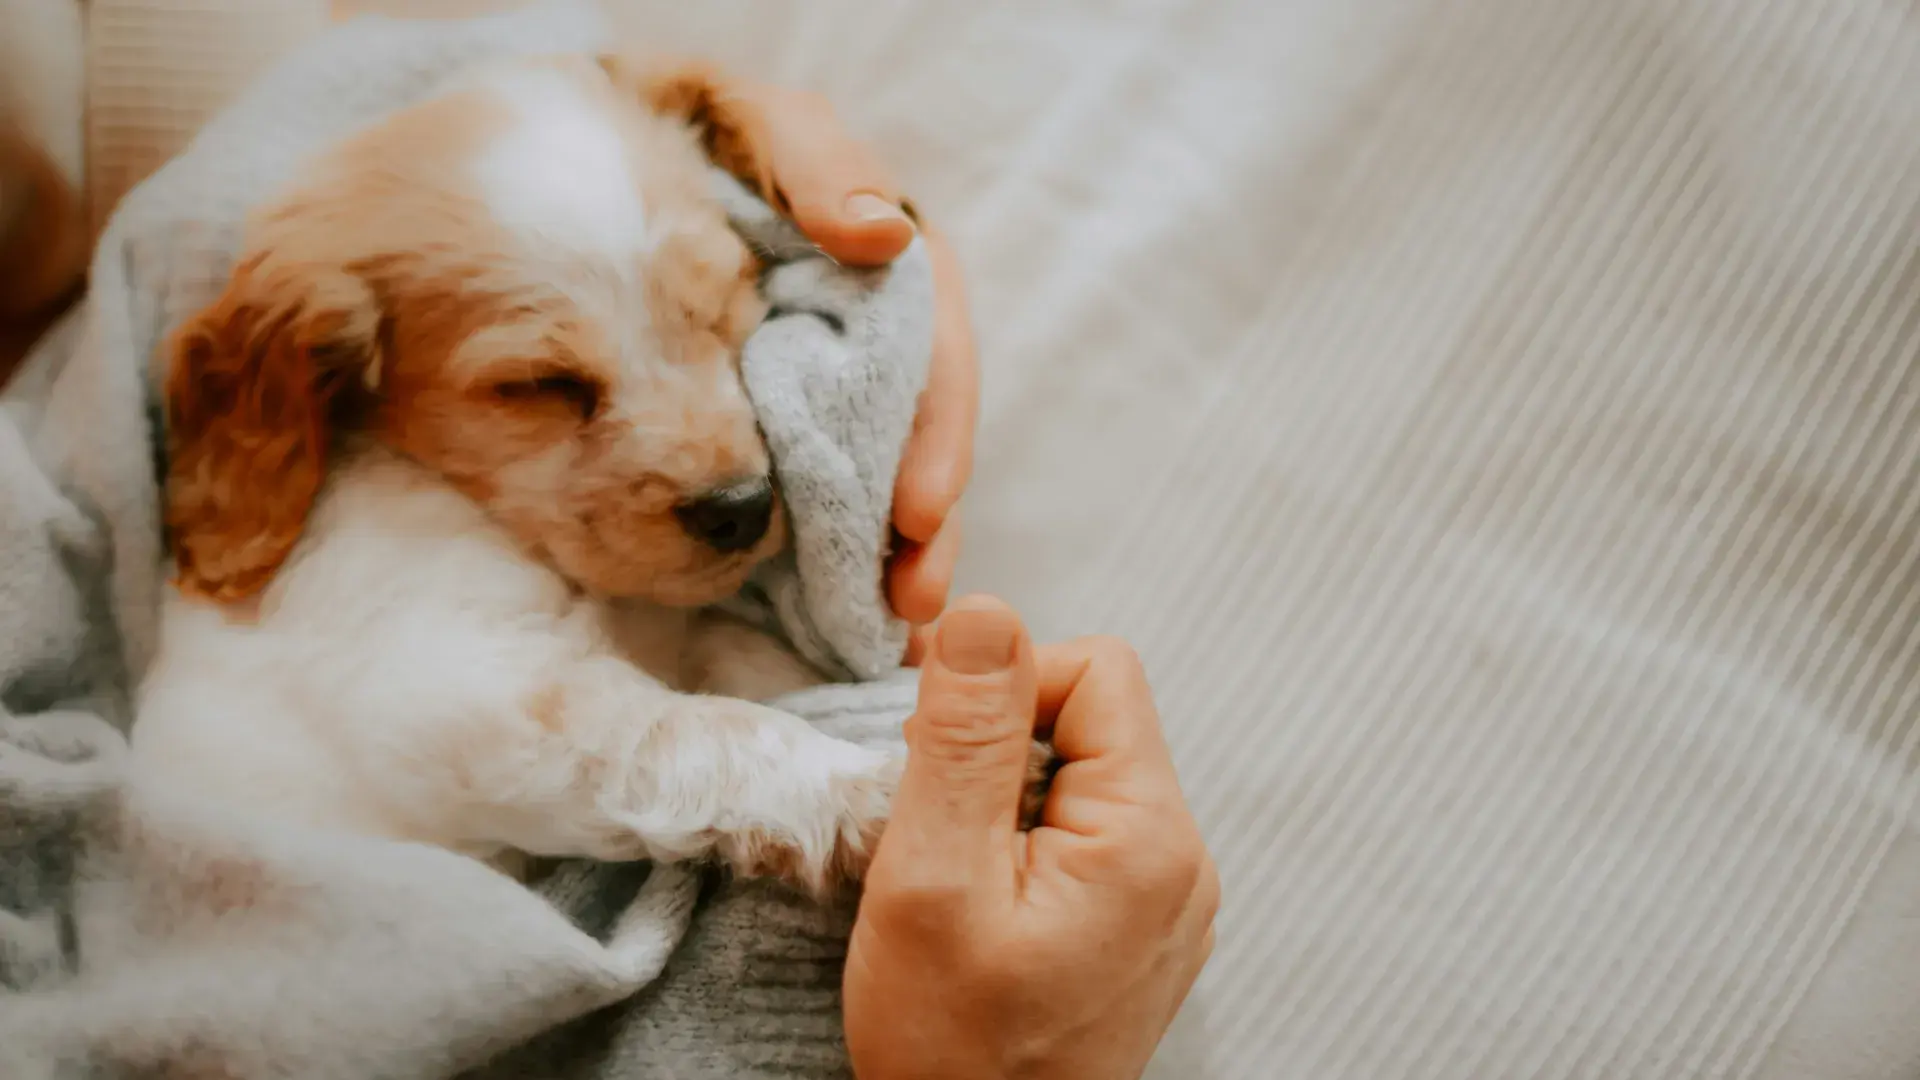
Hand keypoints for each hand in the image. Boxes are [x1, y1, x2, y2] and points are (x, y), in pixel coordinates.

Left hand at [739, 85, 977, 632]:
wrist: (616, 161)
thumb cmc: (698, 134)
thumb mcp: (765, 125)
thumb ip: (818, 164)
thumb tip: (883, 236)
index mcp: (890, 275)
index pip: (937, 358)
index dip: (937, 435)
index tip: (918, 509)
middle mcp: (874, 338)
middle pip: (922, 437)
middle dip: (926, 524)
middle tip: (912, 599)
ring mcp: (833, 386)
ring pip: (884, 475)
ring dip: (897, 555)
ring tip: (894, 623)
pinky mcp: (785, 423)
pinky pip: (824, 491)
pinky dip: (843, 551)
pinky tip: (844, 608)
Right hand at [844, 596, 1219, 1079]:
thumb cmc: (950, 1047)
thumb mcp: (934, 877)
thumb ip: (964, 737)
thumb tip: (986, 610)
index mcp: (1152, 837)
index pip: (1097, 669)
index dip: (1004, 687)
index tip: (934, 756)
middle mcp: (1184, 860)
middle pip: (1092, 719)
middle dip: (999, 747)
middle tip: (933, 826)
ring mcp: (1169, 899)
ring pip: (1082, 776)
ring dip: (1005, 798)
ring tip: (955, 876)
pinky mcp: (1141, 927)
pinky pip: (1087, 835)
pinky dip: (1024, 844)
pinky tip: (983, 905)